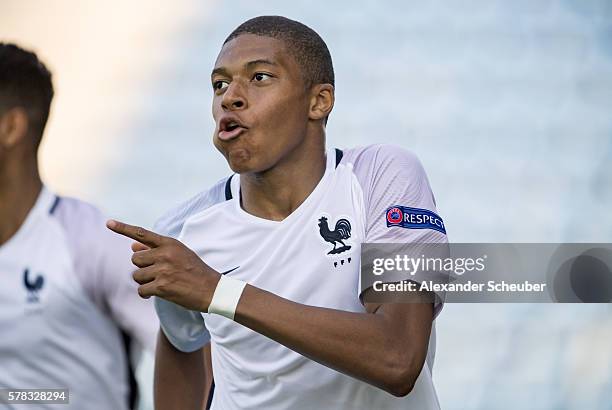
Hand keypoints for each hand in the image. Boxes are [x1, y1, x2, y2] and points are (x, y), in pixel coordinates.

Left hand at [106, 219, 220, 311]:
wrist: (212, 289)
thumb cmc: (195, 271)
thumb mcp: (179, 254)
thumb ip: (156, 249)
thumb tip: (133, 245)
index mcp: (169, 243)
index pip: (141, 233)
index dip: (123, 228)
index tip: (108, 223)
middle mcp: (165, 254)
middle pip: (136, 259)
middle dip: (143, 268)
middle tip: (158, 273)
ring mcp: (163, 270)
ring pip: (137, 275)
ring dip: (145, 282)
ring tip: (161, 283)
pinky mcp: (162, 286)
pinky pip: (141, 290)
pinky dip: (147, 294)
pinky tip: (158, 293)